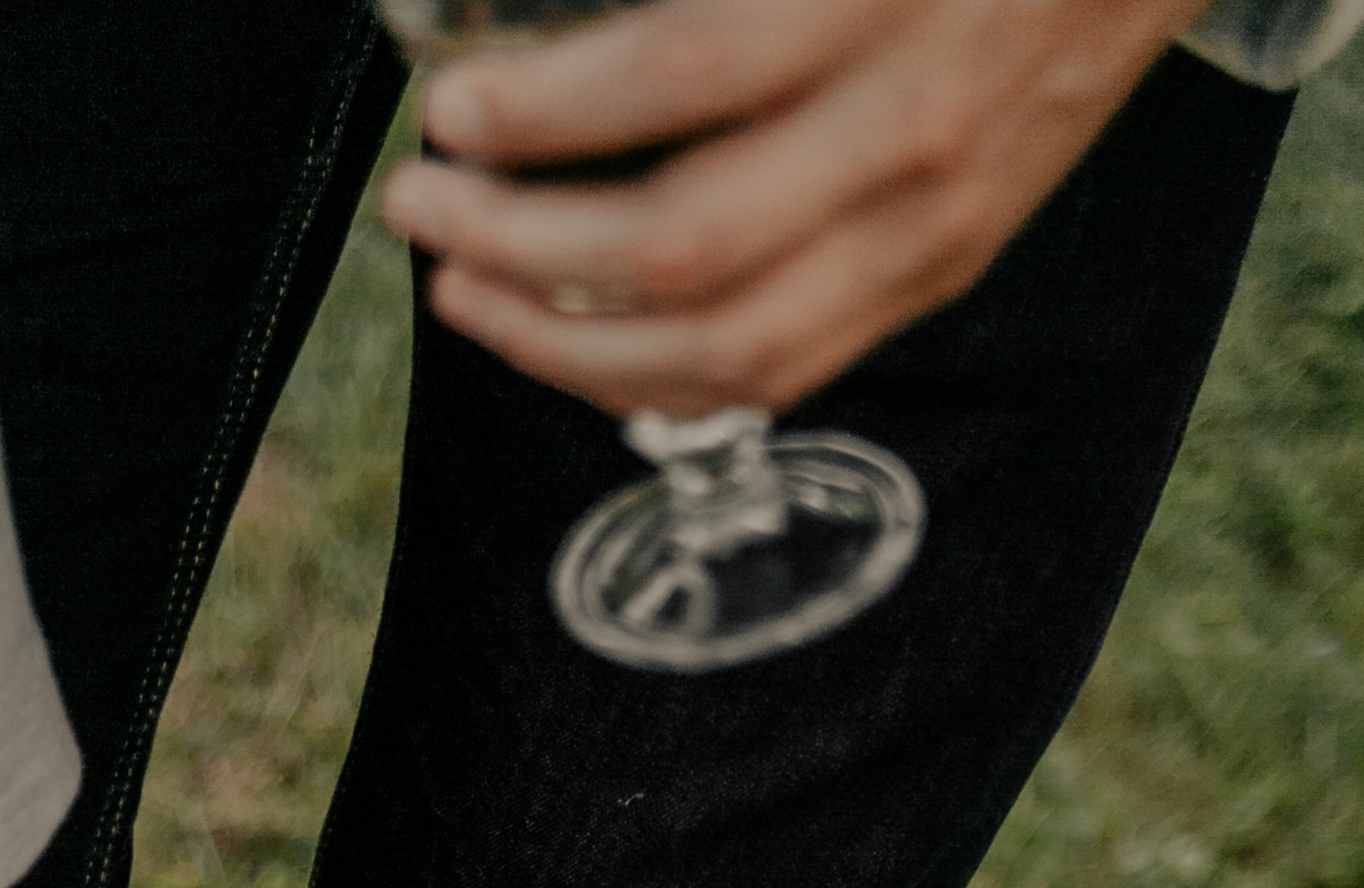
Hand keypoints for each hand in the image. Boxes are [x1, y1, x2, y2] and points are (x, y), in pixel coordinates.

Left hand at [382, 0, 1197, 420]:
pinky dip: (653, 377)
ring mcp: (932, 223)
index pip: (682, 73)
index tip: (450, 107)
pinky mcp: (940, 271)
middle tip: (423, 208)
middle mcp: (914, 128)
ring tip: (465, 290)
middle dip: (520, 244)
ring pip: (720, 348)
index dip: (545, 109)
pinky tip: (570, 342)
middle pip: (682, 245)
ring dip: (563, 341)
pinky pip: (779, 372)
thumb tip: (549, 24)